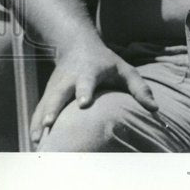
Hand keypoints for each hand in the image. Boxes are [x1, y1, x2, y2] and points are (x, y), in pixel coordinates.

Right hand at [30, 38, 158, 144]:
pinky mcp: (47, 94)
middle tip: (50, 123)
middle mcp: (69, 79)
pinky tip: (33, 143)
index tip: (83, 103)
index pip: (87, 82)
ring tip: (37, 141)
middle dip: (54, 108)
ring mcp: (55, 87)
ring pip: (45, 104)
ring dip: (39, 121)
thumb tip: (155, 109)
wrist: (77, 46)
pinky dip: (34, 125)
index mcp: (90, 72)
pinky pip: (39, 110)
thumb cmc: (107, 63)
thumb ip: (140, 88)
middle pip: (59, 94)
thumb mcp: (126, 70)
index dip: (84, 91)